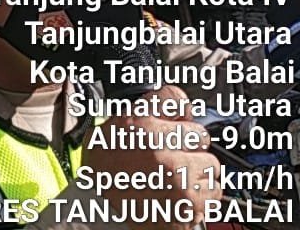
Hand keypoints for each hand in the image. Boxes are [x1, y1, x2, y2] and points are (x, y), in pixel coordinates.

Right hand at [82, 85, 219, 229]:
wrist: (103, 219)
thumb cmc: (104, 180)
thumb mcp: (102, 137)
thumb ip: (133, 118)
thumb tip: (164, 110)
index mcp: (133, 123)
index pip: (173, 97)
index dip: (178, 111)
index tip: (178, 119)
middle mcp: (156, 144)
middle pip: (199, 133)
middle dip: (189, 147)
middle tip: (168, 161)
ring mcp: (177, 171)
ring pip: (210, 163)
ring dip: (197, 173)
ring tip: (171, 182)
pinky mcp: (191, 197)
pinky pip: (213, 189)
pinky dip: (201, 196)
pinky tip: (177, 196)